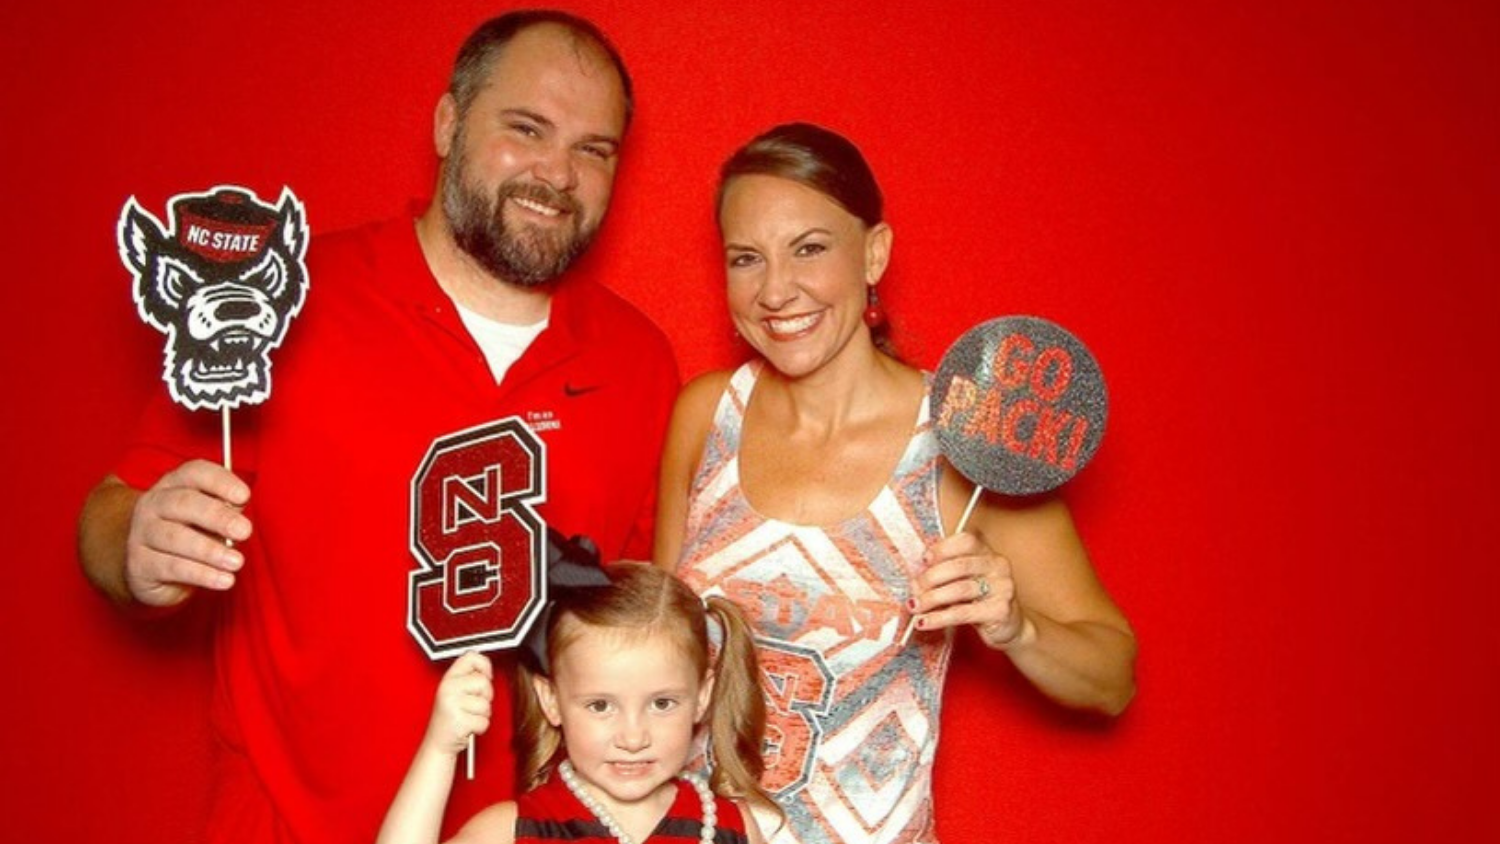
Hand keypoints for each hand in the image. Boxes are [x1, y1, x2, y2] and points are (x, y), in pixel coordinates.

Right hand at [125, 460, 251, 606]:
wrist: (149, 568)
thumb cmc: (190, 535)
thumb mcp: (210, 519)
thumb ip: (226, 510)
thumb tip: (239, 509)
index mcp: (175, 484)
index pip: (195, 473)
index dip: (220, 482)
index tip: (244, 496)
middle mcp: (154, 504)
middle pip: (184, 503)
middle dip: (217, 516)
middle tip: (245, 531)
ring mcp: (142, 534)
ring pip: (176, 538)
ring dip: (210, 550)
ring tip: (236, 561)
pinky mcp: (139, 564)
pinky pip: (172, 567)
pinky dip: (202, 574)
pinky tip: (224, 579)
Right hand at [425, 651, 493, 756]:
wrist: (438, 744)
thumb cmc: (449, 719)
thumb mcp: (454, 692)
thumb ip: (468, 678)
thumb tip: (486, 668)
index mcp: (449, 679)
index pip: (471, 657)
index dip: (484, 665)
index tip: (486, 675)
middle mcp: (448, 689)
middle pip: (484, 682)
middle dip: (485, 696)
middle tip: (473, 705)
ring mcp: (453, 704)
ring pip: (486, 704)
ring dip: (482, 714)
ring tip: (468, 717)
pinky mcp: (459, 721)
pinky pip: (484, 721)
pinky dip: (480, 727)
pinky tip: (468, 727)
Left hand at [908, 532, 1030, 648]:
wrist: (1007, 627)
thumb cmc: (980, 601)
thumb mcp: (965, 580)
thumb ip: (946, 571)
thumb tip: (915, 575)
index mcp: (988, 553)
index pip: (966, 541)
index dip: (943, 548)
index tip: (924, 559)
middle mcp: (998, 567)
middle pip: (959, 565)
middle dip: (930, 578)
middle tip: (913, 589)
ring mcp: (1002, 588)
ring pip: (959, 589)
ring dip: (931, 599)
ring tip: (914, 607)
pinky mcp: (1000, 611)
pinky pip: (962, 613)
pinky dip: (939, 618)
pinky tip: (924, 622)